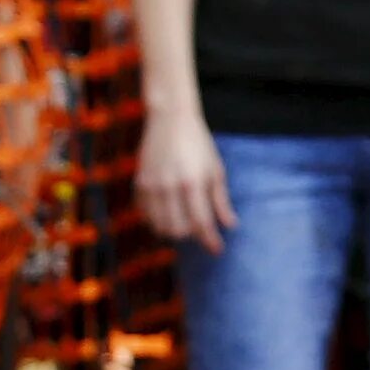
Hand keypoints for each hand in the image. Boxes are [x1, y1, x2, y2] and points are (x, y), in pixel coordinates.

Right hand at [138, 104, 235, 252]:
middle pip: (178, 229)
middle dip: (192, 235)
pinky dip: (158, 220)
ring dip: (174, 230)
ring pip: (160, 226)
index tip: (218, 250)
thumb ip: (221, 200)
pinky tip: (168, 212)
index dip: (210, 240)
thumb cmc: (198, 144)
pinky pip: (146, 215)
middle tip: (200, 229)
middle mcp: (169, 186)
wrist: (170, 119)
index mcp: (192, 183)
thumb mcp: (215, 170)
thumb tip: (230, 226)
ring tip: (185, 222)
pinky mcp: (139, 183)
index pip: (201, 222)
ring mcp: (151, 185)